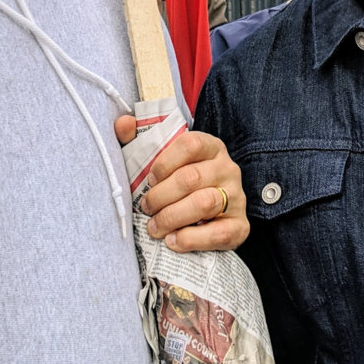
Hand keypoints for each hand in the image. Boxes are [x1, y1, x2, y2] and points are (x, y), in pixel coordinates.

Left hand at [114, 116, 248, 251]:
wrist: (210, 218)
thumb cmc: (178, 185)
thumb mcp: (160, 160)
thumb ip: (138, 139)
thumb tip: (123, 123)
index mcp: (211, 147)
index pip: (190, 144)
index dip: (165, 162)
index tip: (149, 179)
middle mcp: (227, 169)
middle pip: (192, 177)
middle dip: (161, 195)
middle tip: (145, 207)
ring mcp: (236, 197)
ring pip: (204, 203)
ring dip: (172, 217)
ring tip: (154, 227)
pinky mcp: (240, 226)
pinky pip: (218, 233)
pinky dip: (191, 239)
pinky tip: (173, 241)